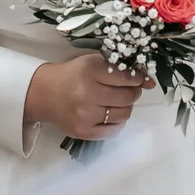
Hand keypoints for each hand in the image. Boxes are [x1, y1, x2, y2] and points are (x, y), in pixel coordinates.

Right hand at [23, 54, 155, 140]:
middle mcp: (87, 93)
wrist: (44, 94)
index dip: (138, 78)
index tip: (139, 78)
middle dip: (134, 92)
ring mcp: (85, 115)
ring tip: (116, 101)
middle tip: (128, 90)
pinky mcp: (84, 132)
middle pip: (128, 96)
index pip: (127, 77)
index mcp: (89, 70)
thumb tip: (150, 82)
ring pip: (124, 113)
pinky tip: (109, 113)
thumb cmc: (72, 75)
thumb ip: (120, 69)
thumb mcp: (92, 63)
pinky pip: (114, 129)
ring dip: (126, 106)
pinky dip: (117, 121)